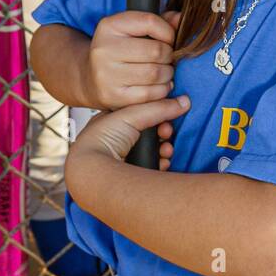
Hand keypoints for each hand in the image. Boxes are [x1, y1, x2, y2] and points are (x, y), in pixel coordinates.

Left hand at [70, 94, 190, 170]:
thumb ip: (159, 107)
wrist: (91, 170)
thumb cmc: (101, 140)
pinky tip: (162, 162)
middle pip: (150, 133)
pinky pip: (152, 166)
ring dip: (165, 149)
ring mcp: (124, 156)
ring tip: (166, 151)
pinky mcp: (130, 173)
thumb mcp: (131, 115)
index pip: (143, 113)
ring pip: (153, 150)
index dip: (158, 114)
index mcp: (114, 120)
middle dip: (164, 133)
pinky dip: (160, 163)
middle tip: (167, 134)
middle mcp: (119, 137)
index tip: (167, 116)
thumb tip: (184, 102)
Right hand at [84, 9, 181, 109]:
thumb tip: (180, 18)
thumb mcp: (133, 30)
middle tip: (168, 59)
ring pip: (156, 73)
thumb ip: (159, 22)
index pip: (150, 22)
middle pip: (157, 51)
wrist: (89, 78)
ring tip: (165, 72)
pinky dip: (162, 90)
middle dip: (170, 56)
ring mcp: (106, 75)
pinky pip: (150, 94)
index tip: (169, 40)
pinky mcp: (113, 96)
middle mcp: (104, 49)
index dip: (168, 32)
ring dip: (168, 74)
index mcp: (109, 26)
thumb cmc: (120, 51)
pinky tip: (159, 85)